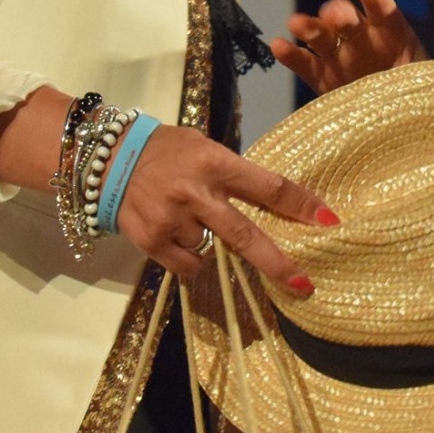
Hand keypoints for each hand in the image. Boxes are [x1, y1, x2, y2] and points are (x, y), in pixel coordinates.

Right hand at [113, 122, 335, 295]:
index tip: (328, 220)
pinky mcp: (150, 240)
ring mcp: (171, 219)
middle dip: (276, 263)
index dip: (301, 205)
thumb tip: (273, 202)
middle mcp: (195, 193)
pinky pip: (187, 265)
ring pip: (211, 249)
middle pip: (245, 235)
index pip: (269, 187)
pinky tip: (177, 235)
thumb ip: (233, 174)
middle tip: (303, 284)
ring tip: (187, 216)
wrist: (105, 158)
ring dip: (209, 240)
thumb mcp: (204, 148)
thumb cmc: (166, 150)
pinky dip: (190, 258)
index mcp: (215, 164)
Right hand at [273, 0, 426, 95]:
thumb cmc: (419, 96)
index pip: (380, 4)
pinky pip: (304, 64)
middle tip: (334, 15)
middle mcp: (361, 37)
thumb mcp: (426, 83)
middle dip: (339, 12)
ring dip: (308, 27)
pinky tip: (279, 46)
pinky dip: (291, 55)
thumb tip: (409, 84)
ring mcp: (339, 57)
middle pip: (345, 17)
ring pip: (320, 36)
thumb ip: (417, 78)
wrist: (402, 121)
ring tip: (295, 23)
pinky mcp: (322, 79)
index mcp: (391, 31)